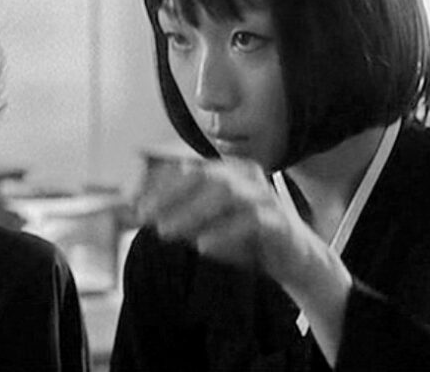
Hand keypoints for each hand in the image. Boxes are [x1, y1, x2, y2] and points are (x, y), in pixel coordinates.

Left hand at [136, 159, 351, 365]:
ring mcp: (265, 196)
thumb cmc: (247, 237)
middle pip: (204, 176)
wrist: (295, 260)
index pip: (188, 169)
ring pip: (225, 194)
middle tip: (147, 218)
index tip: (135, 205)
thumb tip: (139, 210)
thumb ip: (178, 214)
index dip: (158, 185)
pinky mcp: (280, 222)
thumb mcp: (207, 223)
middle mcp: (246, 176)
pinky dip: (224, 233)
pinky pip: (251, 222)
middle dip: (170, 196)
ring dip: (191, 213)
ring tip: (167, 231)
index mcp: (228, 170)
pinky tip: (203, 246)